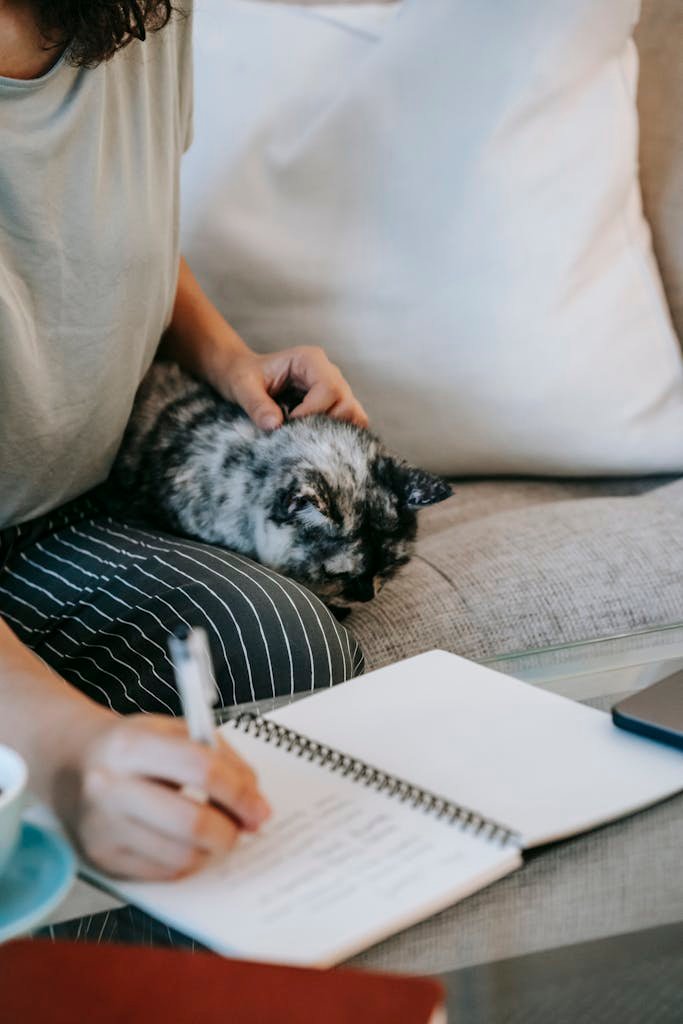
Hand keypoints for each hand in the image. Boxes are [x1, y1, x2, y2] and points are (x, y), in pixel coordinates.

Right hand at [58, 713, 270, 880]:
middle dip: (231, 830)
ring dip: (213, 849)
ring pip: (182, 856)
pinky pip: (164, 873)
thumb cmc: (133, 746)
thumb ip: (220, 757)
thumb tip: (254, 803)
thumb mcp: (174, 730)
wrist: (71, 764)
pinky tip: (188, 842)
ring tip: (217, 832)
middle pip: (192, 823)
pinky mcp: (102, 859)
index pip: (202, 771)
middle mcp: (110, 788)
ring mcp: (102, 828)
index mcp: (130, 745)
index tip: (260, 807)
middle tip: (246, 826)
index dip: (241, 793)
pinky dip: (189, 861)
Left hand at [217, 346, 368, 430]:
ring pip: (353, 414)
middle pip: (346, 403)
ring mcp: (335, 389)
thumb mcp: (242, 387)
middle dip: (325, 425)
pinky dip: (338, 435)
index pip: (329, 388)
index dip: (313, 412)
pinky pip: (349, 422)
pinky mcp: (334, 405)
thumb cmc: (244, 376)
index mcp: (310, 360)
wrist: (244, 375)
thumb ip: (256, 405)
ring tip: (308, 438)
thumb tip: (275, 425)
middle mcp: (328, 372)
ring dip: (333, 432)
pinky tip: (315, 441)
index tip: (289, 423)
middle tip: (300, 434)